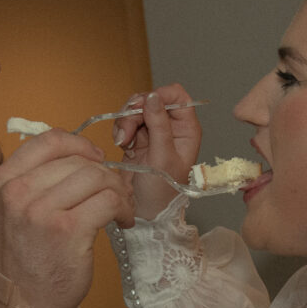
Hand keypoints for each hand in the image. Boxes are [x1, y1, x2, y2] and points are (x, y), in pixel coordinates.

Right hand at [0, 130, 133, 307]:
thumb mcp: (13, 211)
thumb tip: (79, 156)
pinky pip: (108, 200)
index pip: (49, 140)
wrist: (24, 304)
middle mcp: (19, 192)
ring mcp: (42, 211)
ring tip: (121, 209)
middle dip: (105, 174)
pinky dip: (123, 208)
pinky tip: (123, 221)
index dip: (80, 145)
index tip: (96, 160)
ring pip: (97, 177)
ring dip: (118, 191)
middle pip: (79, 160)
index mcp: (4, 181)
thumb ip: (35, 181)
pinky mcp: (69, 230)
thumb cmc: (25, 260)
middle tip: (115, 194)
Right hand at [111, 83, 201, 218]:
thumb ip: (159, 125)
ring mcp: (153, 133)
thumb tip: (153, 97)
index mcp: (186, 130)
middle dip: (136, 111)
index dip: (159, 95)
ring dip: (125, 122)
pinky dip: (120, 130)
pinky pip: (126, 122)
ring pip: (136, 110)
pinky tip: (122, 145)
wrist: (143, 212)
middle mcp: (171, 128)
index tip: (144, 105)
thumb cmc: (161, 192)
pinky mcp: (137, 139)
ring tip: (123, 142)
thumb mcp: (162, 157)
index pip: (177, 96)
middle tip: (128, 128)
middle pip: (151, 100)